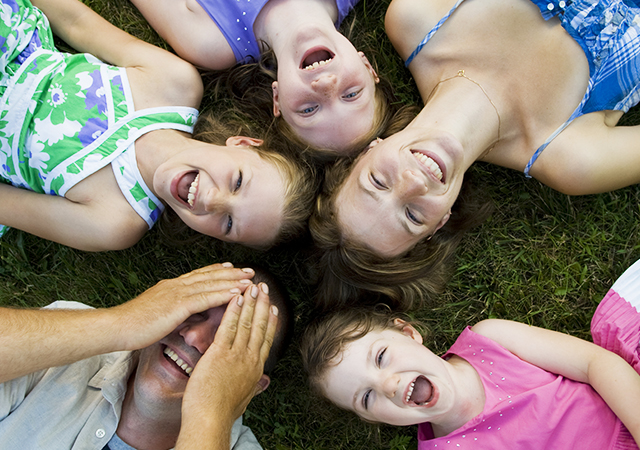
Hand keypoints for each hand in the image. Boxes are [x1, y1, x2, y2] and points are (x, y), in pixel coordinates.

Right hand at [109, 263, 254, 350]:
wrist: (116, 327)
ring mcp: (176, 293)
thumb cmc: (133, 326)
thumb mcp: (158, 315)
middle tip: (249, 270)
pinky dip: (222, 294)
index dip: (217, 271)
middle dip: (231, 273)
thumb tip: (189, 315)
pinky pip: (205, 298)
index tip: (232, 268)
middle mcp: (176, 286)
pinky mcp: (177, 305)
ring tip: (250, 279)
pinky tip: (236, 293)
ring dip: (232, 281)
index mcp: (171, 287)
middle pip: (209, 276)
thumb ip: (175, 311)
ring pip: (211, 284)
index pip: (198, 276)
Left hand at [178, 282, 277, 441]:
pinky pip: (229, 327)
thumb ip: (254, 386)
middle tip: (264, 288)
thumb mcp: (245, 399)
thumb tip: (264, 382)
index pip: (266, 339)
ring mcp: (236, 355)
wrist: (211, 420)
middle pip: (260, 326)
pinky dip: (233, 311)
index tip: (273, 308)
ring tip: (253, 287)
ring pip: (247, 323)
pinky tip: (235, 298)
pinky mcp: (220, 353)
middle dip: (263, 305)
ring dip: (251, 302)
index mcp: (255, 369)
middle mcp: (249, 359)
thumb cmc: (221, 413)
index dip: (271, 322)